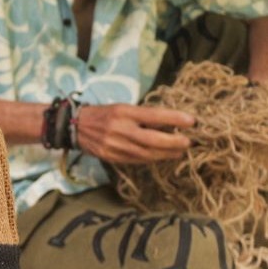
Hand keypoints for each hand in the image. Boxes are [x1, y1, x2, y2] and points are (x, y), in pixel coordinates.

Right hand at [74, 104, 193, 164]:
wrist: (75, 126)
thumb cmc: (104, 114)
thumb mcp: (123, 108)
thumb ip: (143, 115)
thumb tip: (170, 124)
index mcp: (123, 112)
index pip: (153, 116)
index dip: (174, 119)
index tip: (192, 121)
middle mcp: (119, 129)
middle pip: (152, 139)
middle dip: (174, 142)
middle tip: (189, 142)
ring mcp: (114, 145)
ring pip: (146, 153)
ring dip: (167, 154)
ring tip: (180, 151)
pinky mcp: (111, 157)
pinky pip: (137, 160)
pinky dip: (152, 159)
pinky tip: (162, 157)